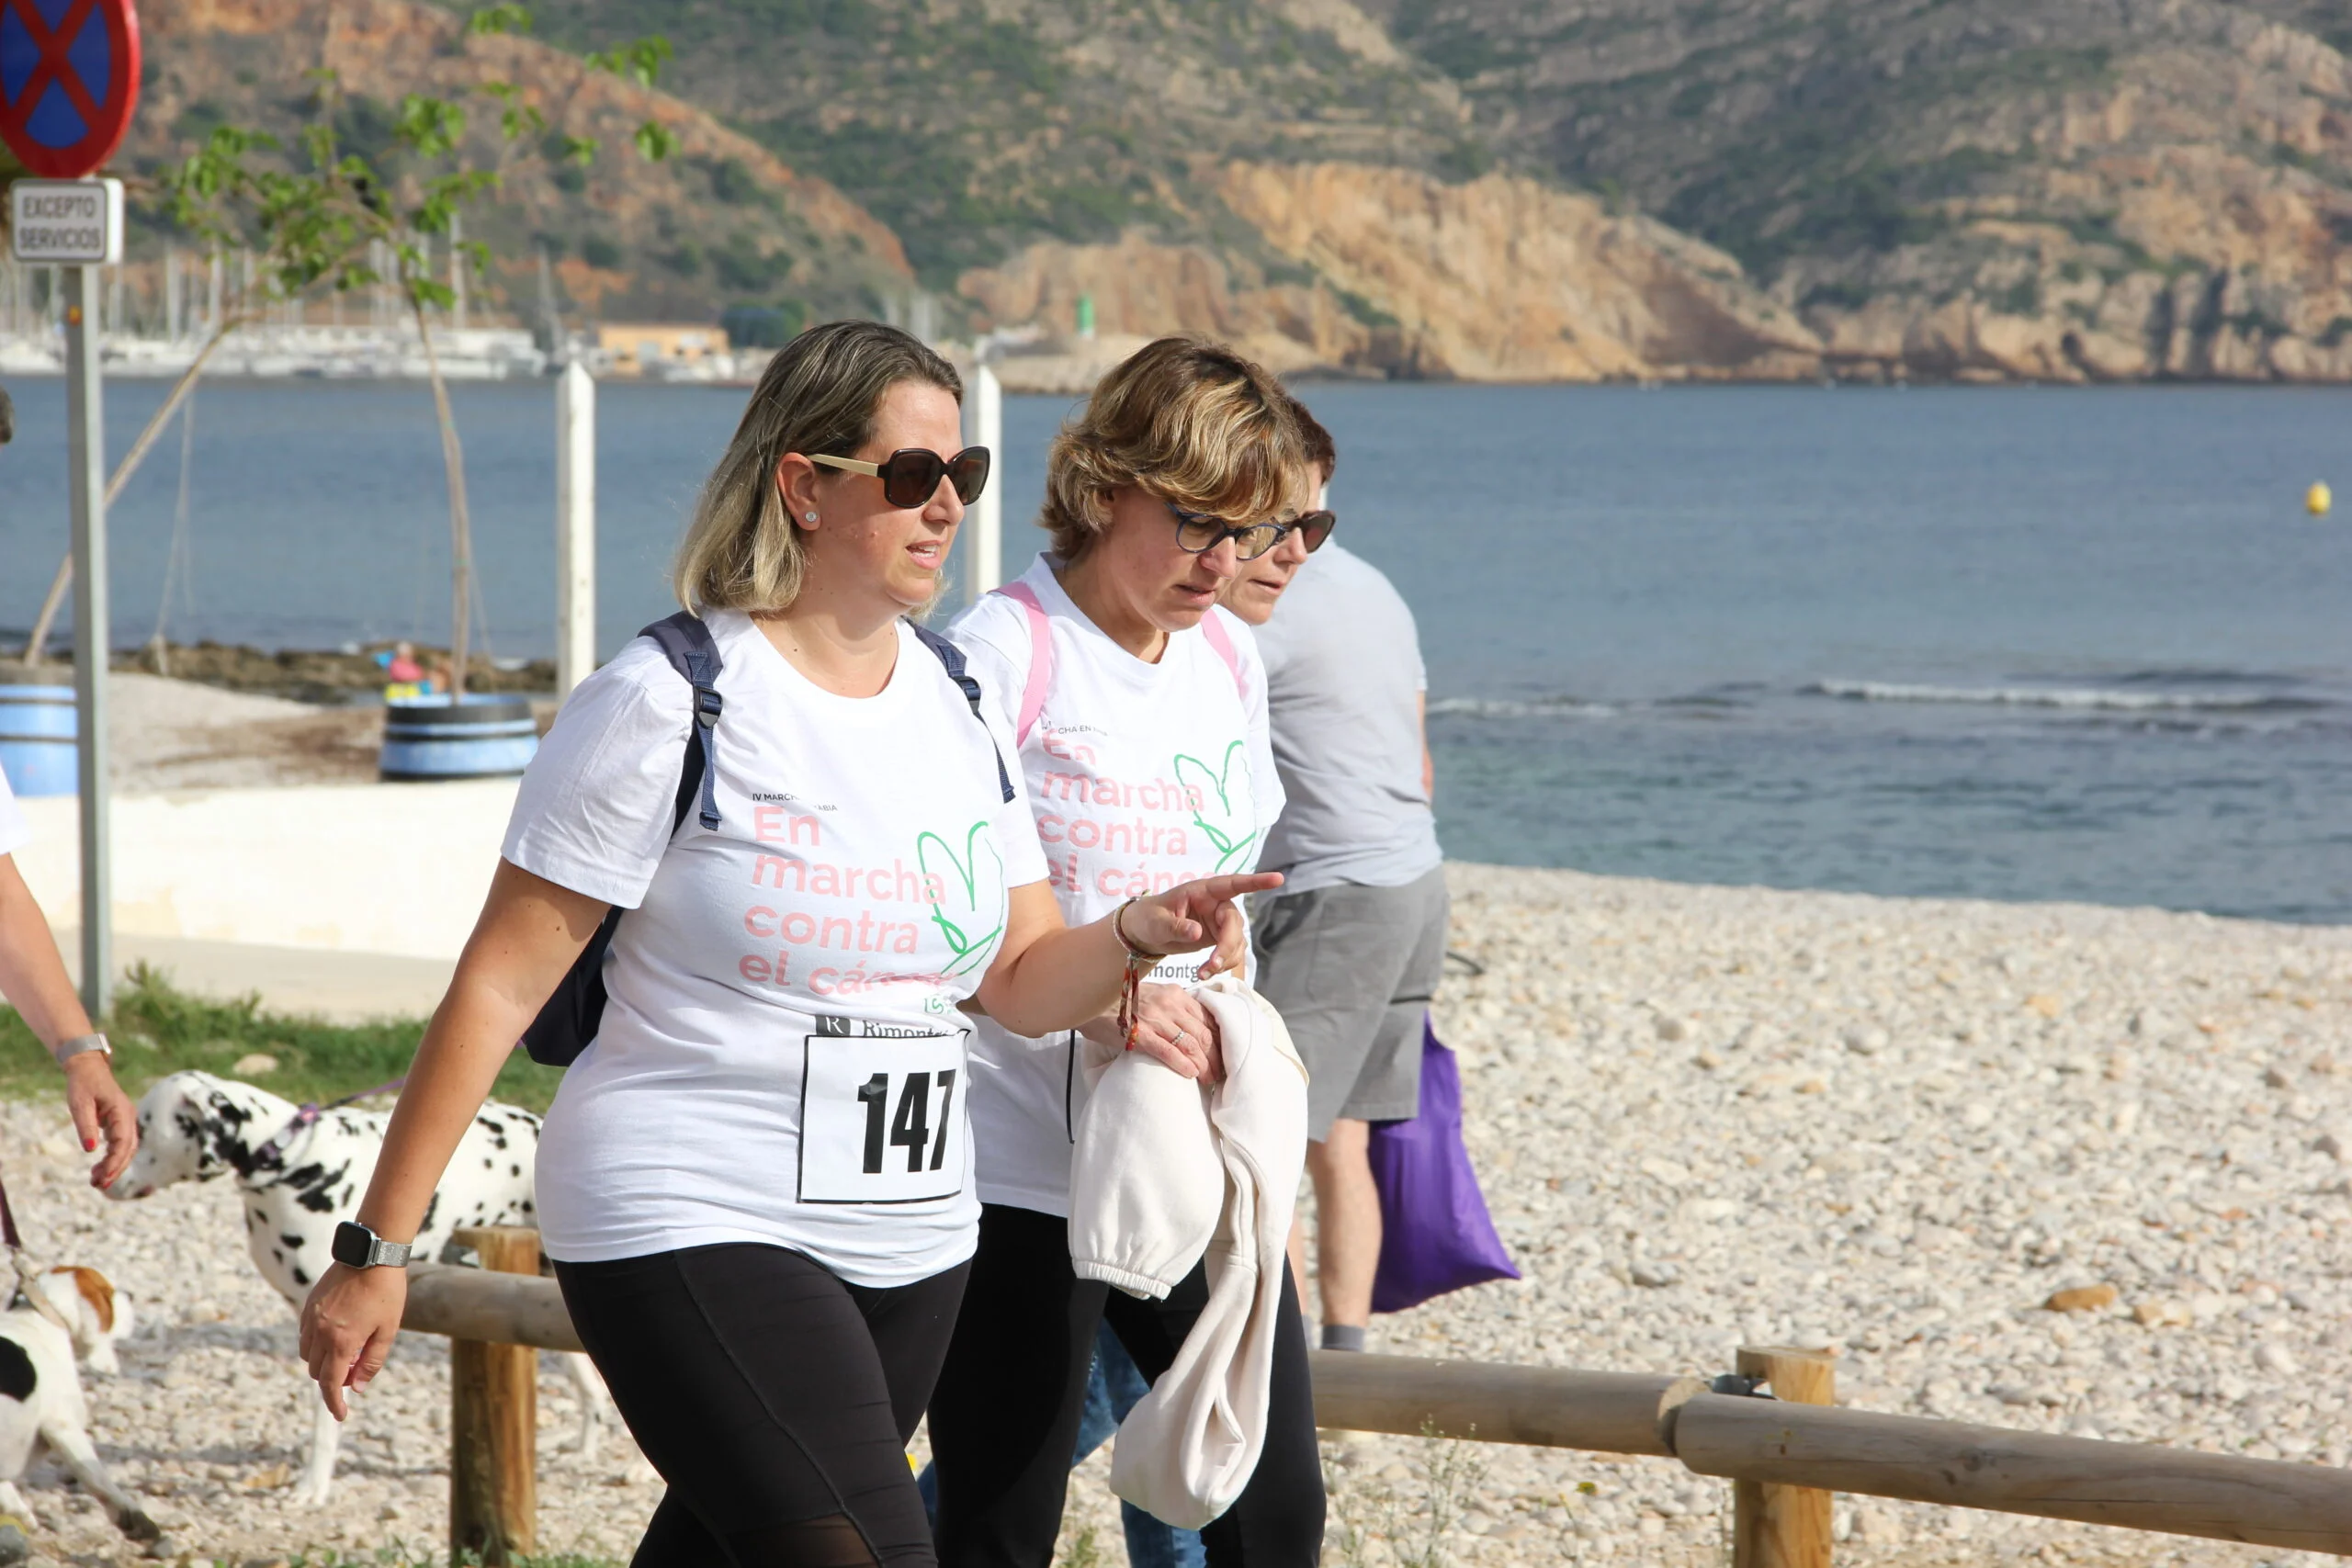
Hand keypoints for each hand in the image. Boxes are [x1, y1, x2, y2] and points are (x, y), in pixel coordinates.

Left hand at [62, 1054, 136, 1188]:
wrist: (88, 1068)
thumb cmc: (83, 1084)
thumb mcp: (79, 1104)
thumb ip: (86, 1126)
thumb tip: (90, 1151)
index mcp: (122, 1112)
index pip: (123, 1143)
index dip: (114, 1162)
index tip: (102, 1177)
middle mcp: (128, 1118)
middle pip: (129, 1150)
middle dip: (116, 1169)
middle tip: (99, 1185)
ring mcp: (126, 1121)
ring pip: (126, 1150)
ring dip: (115, 1166)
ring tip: (96, 1181)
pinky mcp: (119, 1124)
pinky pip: (120, 1145)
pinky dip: (112, 1159)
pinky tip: (99, 1168)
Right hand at [299, 1262, 407, 1420]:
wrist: (371, 1255)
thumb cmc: (387, 1293)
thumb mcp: (388, 1330)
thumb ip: (372, 1362)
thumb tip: (357, 1387)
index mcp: (342, 1342)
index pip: (330, 1384)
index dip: (334, 1403)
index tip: (341, 1415)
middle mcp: (321, 1332)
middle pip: (316, 1371)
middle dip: (331, 1380)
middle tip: (353, 1373)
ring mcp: (311, 1318)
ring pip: (307, 1354)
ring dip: (322, 1361)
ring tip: (347, 1350)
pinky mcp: (309, 1305)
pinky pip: (305, 1334)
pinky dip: (316, 1343)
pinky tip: (336, 1333)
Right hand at [1081, 984, 1222, 1080]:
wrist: (1090, 1000)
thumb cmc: (1122, 1001)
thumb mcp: (1154, 996)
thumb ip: (1174, 1008)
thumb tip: (1195, 1031)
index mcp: (1176, 994)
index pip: (1208, 1018)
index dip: (1219, 1039)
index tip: (1224, 1055)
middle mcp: (1169, 1004)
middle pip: (1203, 1033)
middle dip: (1215, 1057)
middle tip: (1219, 1074)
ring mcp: (1154, 1018)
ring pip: (1189, 1044)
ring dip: (1203, 1065)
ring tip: (1208, 1080)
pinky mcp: (1139, 1034)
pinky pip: (1167, 1051)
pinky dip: (1182, 1064)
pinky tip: (1190, 1075)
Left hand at [1125, 872, 1282, 978]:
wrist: (1145, 933)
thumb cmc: (1149, 918)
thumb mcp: (1157, 922)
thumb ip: (1176, 927)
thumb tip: (1197, 933)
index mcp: (1202, 891)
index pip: (1232, 884)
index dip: (1255, 882)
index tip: (1278, 879)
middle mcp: (1216, 904)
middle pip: (1234, 922)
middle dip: (1227, 945)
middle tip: (1213, 964)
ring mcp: (1220, 922)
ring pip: (1236, 941)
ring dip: (1224, 959)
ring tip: (1202, 973)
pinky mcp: (1220, 938)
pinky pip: (1231, 952)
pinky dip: (1222, 965)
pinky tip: (1205, 972)